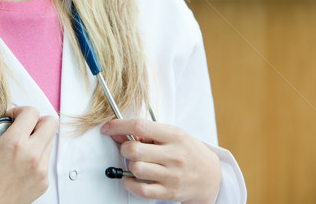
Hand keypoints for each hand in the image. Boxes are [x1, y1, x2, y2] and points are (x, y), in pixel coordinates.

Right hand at [0, 107, 58, 203]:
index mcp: (15, 143)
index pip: (32, 111)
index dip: (19, 110)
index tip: (11, 118)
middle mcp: (32, 156)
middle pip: (51, 123)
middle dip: (36, 121)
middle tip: (22, 128)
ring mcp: (40, 171)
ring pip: (49, 141)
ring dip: (37, 138)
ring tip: (17, 148)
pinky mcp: (43, 183)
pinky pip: (46, 160)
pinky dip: (36, 157)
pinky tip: (18, 164)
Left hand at [101, 118, 220, 203]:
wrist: (211, 176)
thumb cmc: (188, 151)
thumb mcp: (173, 134)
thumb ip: (148, 133)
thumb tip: (119, 132)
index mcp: (174, 135)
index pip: (140, 126)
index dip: (119, 126)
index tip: (108, 127)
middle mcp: (173, 155)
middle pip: (134, 150)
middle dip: (124, 148)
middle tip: (128, 148)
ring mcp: (171, 175)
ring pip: (136, 168)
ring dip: (130, 165)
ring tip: (136, 162)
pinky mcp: (169, 193)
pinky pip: (141, 189)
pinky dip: (129, 183)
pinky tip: (131, 178)